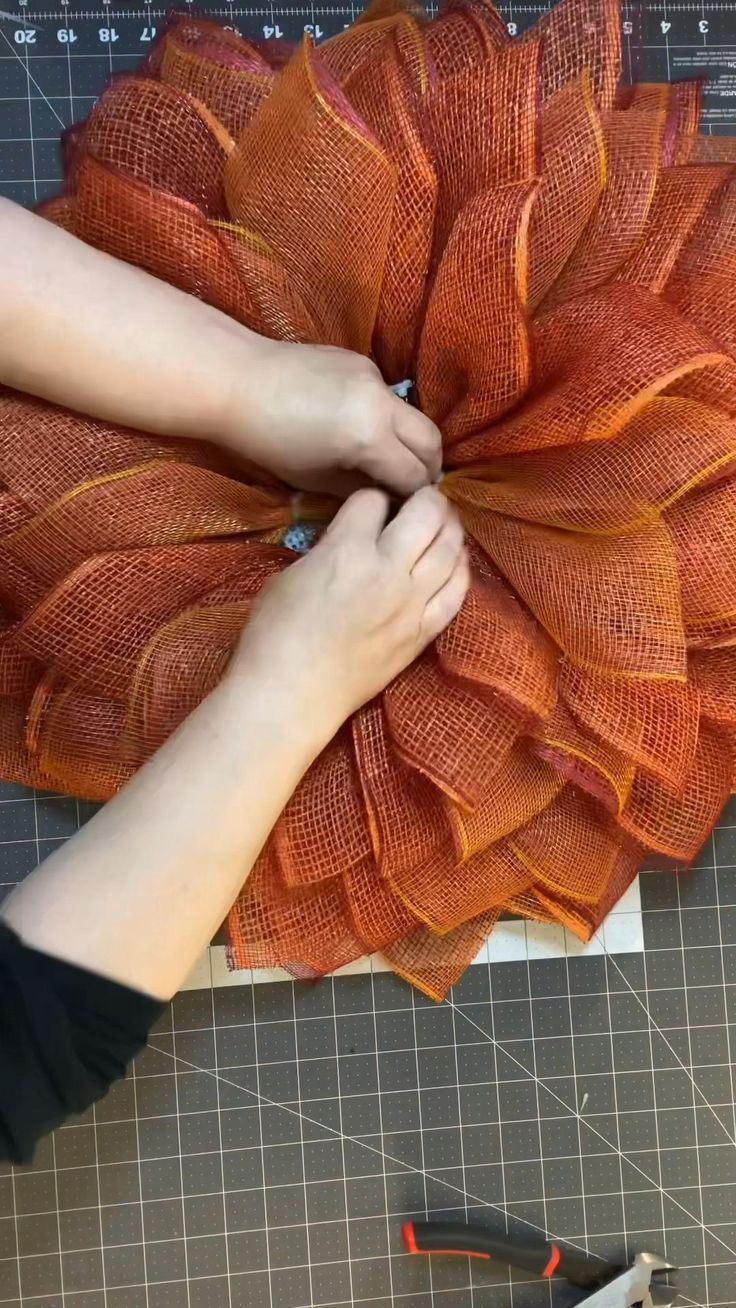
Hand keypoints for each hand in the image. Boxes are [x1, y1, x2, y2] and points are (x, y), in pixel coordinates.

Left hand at [223, 338, 442, 495]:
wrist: (236, 381)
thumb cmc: (267, 441)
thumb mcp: (315, 479)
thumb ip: (360, 489)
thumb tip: (386, 494)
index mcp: (369, 437)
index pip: (413, 476)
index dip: (412, 499)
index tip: (406, 511)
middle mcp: (383, 403)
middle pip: (431, 441)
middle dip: (428, 468)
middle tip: (414, 488)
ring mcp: (376, 377)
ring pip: (414, 417)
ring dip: (410, 442)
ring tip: (392, 462)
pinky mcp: (363, 362)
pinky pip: (389, 398)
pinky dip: (387, 419)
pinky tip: (361, 430)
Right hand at [231, 486, 468, 741]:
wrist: (292, 695)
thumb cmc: (275, 635)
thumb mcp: (291, 575)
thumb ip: (327, 549)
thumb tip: (349, 540)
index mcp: (346, 551)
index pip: (373, 500)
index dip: (370, 497)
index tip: (368, 505)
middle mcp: (387, 571)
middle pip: (426, 514)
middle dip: (426, 498)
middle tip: (423, 498)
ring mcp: (411, 604)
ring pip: (450, 548)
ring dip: (450, 527)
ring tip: (444, 521)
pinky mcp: (422, 633)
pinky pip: (457, 593)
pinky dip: (460, 569)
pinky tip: (456, 560)